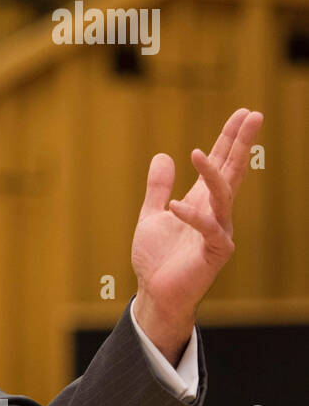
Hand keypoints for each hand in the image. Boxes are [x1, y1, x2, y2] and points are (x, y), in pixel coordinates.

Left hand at [130, 108, 263, 361]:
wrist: (155, 292)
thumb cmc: (157, 257)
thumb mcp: (151, 215)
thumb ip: (158, 188)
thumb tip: (163, 156)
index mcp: (202, 201)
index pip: (220, 164)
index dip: (229, 139)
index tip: (243, 113)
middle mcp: (216, 212)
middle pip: (232, 171)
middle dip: (242, 143)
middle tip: (254, 115)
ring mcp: (218, 231)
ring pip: (223, 195)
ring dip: (213, 173)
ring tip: (198, 152)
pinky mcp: (215, 252)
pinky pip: (208, 230)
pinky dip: (192, 217)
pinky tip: (177, 206)